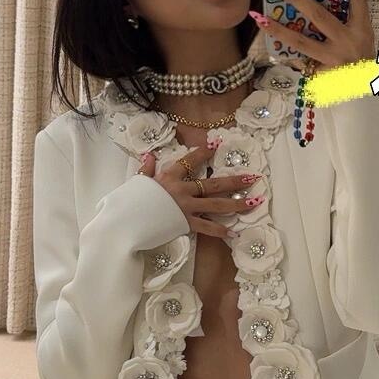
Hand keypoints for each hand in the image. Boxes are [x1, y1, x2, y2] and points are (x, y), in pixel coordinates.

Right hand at [137, 143, 261, 239]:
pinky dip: (219, 231)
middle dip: (234, 180)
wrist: (124, 221)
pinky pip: (206, 227)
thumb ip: (146, 169)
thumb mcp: (137, 182)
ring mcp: (185, 207)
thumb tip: (149, 156)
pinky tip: (232, 233)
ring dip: (236, 203)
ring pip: (216, 205)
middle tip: (253, 177)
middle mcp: (182, 190)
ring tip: (254, 202)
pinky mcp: (184, 223)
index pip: (189, 160)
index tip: (216, 145)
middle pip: (213, 184)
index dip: (203, 152)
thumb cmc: (128, 201)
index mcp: (169, 177)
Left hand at [251, 0, 375, 72]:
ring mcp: (332, 58)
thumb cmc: (361, 60)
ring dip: (277, 28)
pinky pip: (299, 60)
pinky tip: (271, 41)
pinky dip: (285, 52)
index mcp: (361, 29)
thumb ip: (344, 19)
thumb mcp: (361, 37)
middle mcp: (347, 41)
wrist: (365, 93)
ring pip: (300, 42)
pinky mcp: (320, 73)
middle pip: (319, 16)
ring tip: (258, 16)